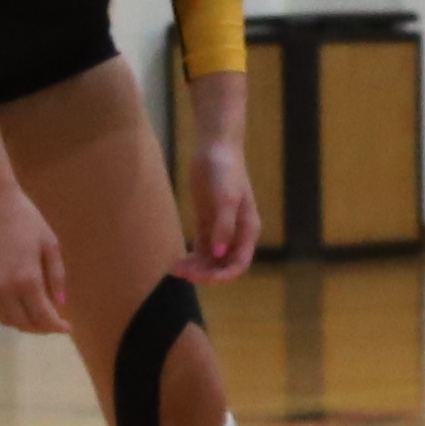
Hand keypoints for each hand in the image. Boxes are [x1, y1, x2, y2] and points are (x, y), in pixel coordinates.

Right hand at [0, 177, 72, 334]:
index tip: (67, 328)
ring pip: (5, 320)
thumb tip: (59, 303)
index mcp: (27, 279)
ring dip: (22, 323)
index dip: (57, 326)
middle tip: (53, 323)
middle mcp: (5, 288)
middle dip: (41, 328)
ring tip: (35, 317)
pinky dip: (4, 315)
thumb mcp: (49, 243)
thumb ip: (56, 276)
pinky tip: (15, 308)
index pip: (43, 316)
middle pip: (24, 323)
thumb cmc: (25, 217)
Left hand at [179, 117, 261, 280]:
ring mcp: (221, 228)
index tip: (203, 278)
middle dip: (206, 274)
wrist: (215, 147)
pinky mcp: (207, 222)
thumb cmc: (226, 169)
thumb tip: (219, 254)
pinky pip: (201, 249)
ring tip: (176, 269)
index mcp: (248, 230)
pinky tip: (177, 261)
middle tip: (184, 273)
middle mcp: (236, 233)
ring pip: (211, 259)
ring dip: (196, 268)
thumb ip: (224, 226)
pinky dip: (191, 258)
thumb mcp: (226, 197)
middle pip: (224, 265)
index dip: (223, 276)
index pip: (240, 263)